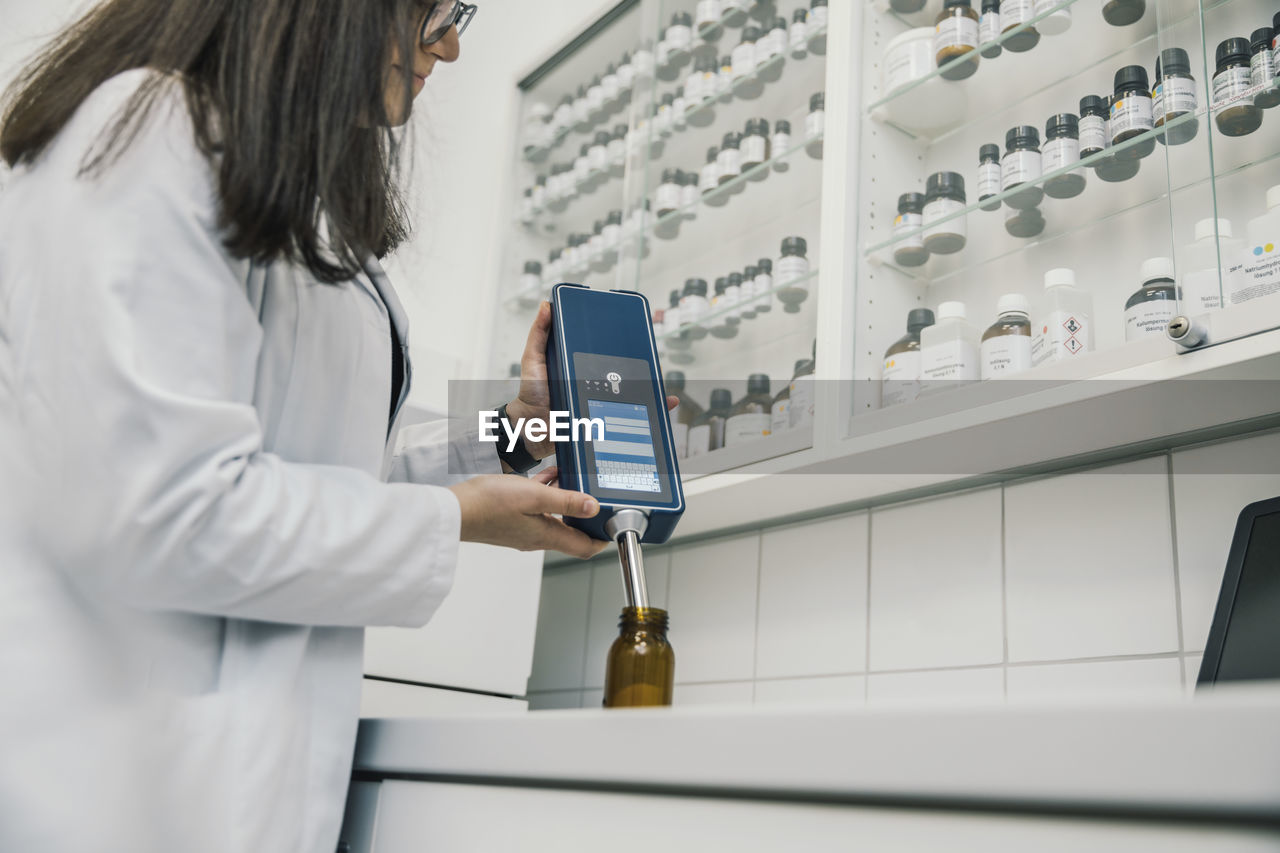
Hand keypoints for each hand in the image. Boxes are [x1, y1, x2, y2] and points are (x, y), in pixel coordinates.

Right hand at [448, 466, 608, 558]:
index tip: (612, 527)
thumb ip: (565, 501)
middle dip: (584, 515)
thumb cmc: (488, 505)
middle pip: (570, 531)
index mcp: (546, 536)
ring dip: (563, 500)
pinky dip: (543, 494)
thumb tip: (593, 508)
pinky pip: (535, 509)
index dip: (601, 540)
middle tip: (594, 496)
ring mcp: (522, 530)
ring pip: (552, 517)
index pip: (584, 548)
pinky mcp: (509, 521)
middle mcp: (536, 537)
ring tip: (569, 478)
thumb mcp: (534, 496)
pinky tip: (543, 477)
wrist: (455, 509)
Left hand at [506, 302, 678, 460]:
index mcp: (575, 364)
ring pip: (627, 391)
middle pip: (618, 371)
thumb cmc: (530, 394)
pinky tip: (662, 402)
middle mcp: (588, 380)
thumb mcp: (533, 359)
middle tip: (648, 360)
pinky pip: (629, 412)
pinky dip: (649, 408)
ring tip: (657, 380)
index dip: (615, 344)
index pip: (600, 351)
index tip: (630, 335)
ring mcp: (597, 399)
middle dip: (637, 367)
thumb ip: (538, 334)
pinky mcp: (603, 417)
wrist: (531, 429)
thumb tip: (546, 306)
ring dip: (646, 386)